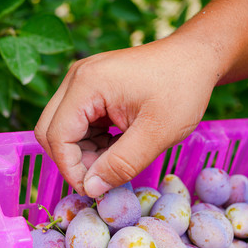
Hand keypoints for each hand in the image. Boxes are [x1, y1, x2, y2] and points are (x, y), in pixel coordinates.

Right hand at [34, 35, 221, 197]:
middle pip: (51, 131)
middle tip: (105, 176)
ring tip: (119, 159)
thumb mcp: (157, 132)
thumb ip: (121, 163)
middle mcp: (77, 78)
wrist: (196, 57)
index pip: (57, 136)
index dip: (71, 169)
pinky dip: (93, 141)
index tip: (96, 190)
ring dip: (85, 152)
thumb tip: (90, 189)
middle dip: (74, 161)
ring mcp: (83, 81)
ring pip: (64, 129)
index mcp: (86, 84)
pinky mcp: (93, 87)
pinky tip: (119, 146)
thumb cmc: (182, 88)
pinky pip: (79, 122)